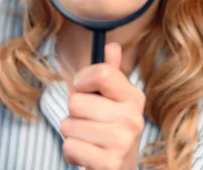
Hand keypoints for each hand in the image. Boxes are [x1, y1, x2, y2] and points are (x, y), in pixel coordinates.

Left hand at [60, 42, 145, 169]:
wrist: (119, 168)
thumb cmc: (109, 128)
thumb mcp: (112, 99)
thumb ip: (110, 73)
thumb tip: (113, 45)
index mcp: (134, 97)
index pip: (101, 73)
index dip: (82, 80)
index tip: (83, 89)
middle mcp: (133, 118)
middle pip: (76, 102)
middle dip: (74, 113)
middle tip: (89, 122)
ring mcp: (123, 142)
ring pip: (68, 125)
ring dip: (71, 134)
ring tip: (88, 139)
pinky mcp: (110, 164)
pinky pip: (70, 146)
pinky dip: (72, 151)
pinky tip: (87, 154)